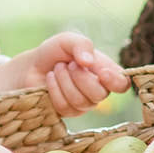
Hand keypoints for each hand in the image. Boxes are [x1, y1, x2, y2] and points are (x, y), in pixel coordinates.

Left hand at [0, 31, 132, 116]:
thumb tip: (89, 62)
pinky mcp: (68, 112)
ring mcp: (83, 103)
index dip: (115, 82)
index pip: (122, 84)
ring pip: (81, 102)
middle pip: (100, 95)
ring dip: (65, 81)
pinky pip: (65, 107)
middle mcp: (98, 89)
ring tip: (57, 69)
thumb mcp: (67, 40)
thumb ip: (81, 44)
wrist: (32, 66)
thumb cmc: (55, 52)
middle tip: (69, 64)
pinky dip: (54, 90)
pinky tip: (50, 79)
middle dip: (80, 78)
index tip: (102, 73)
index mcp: (105, 71)